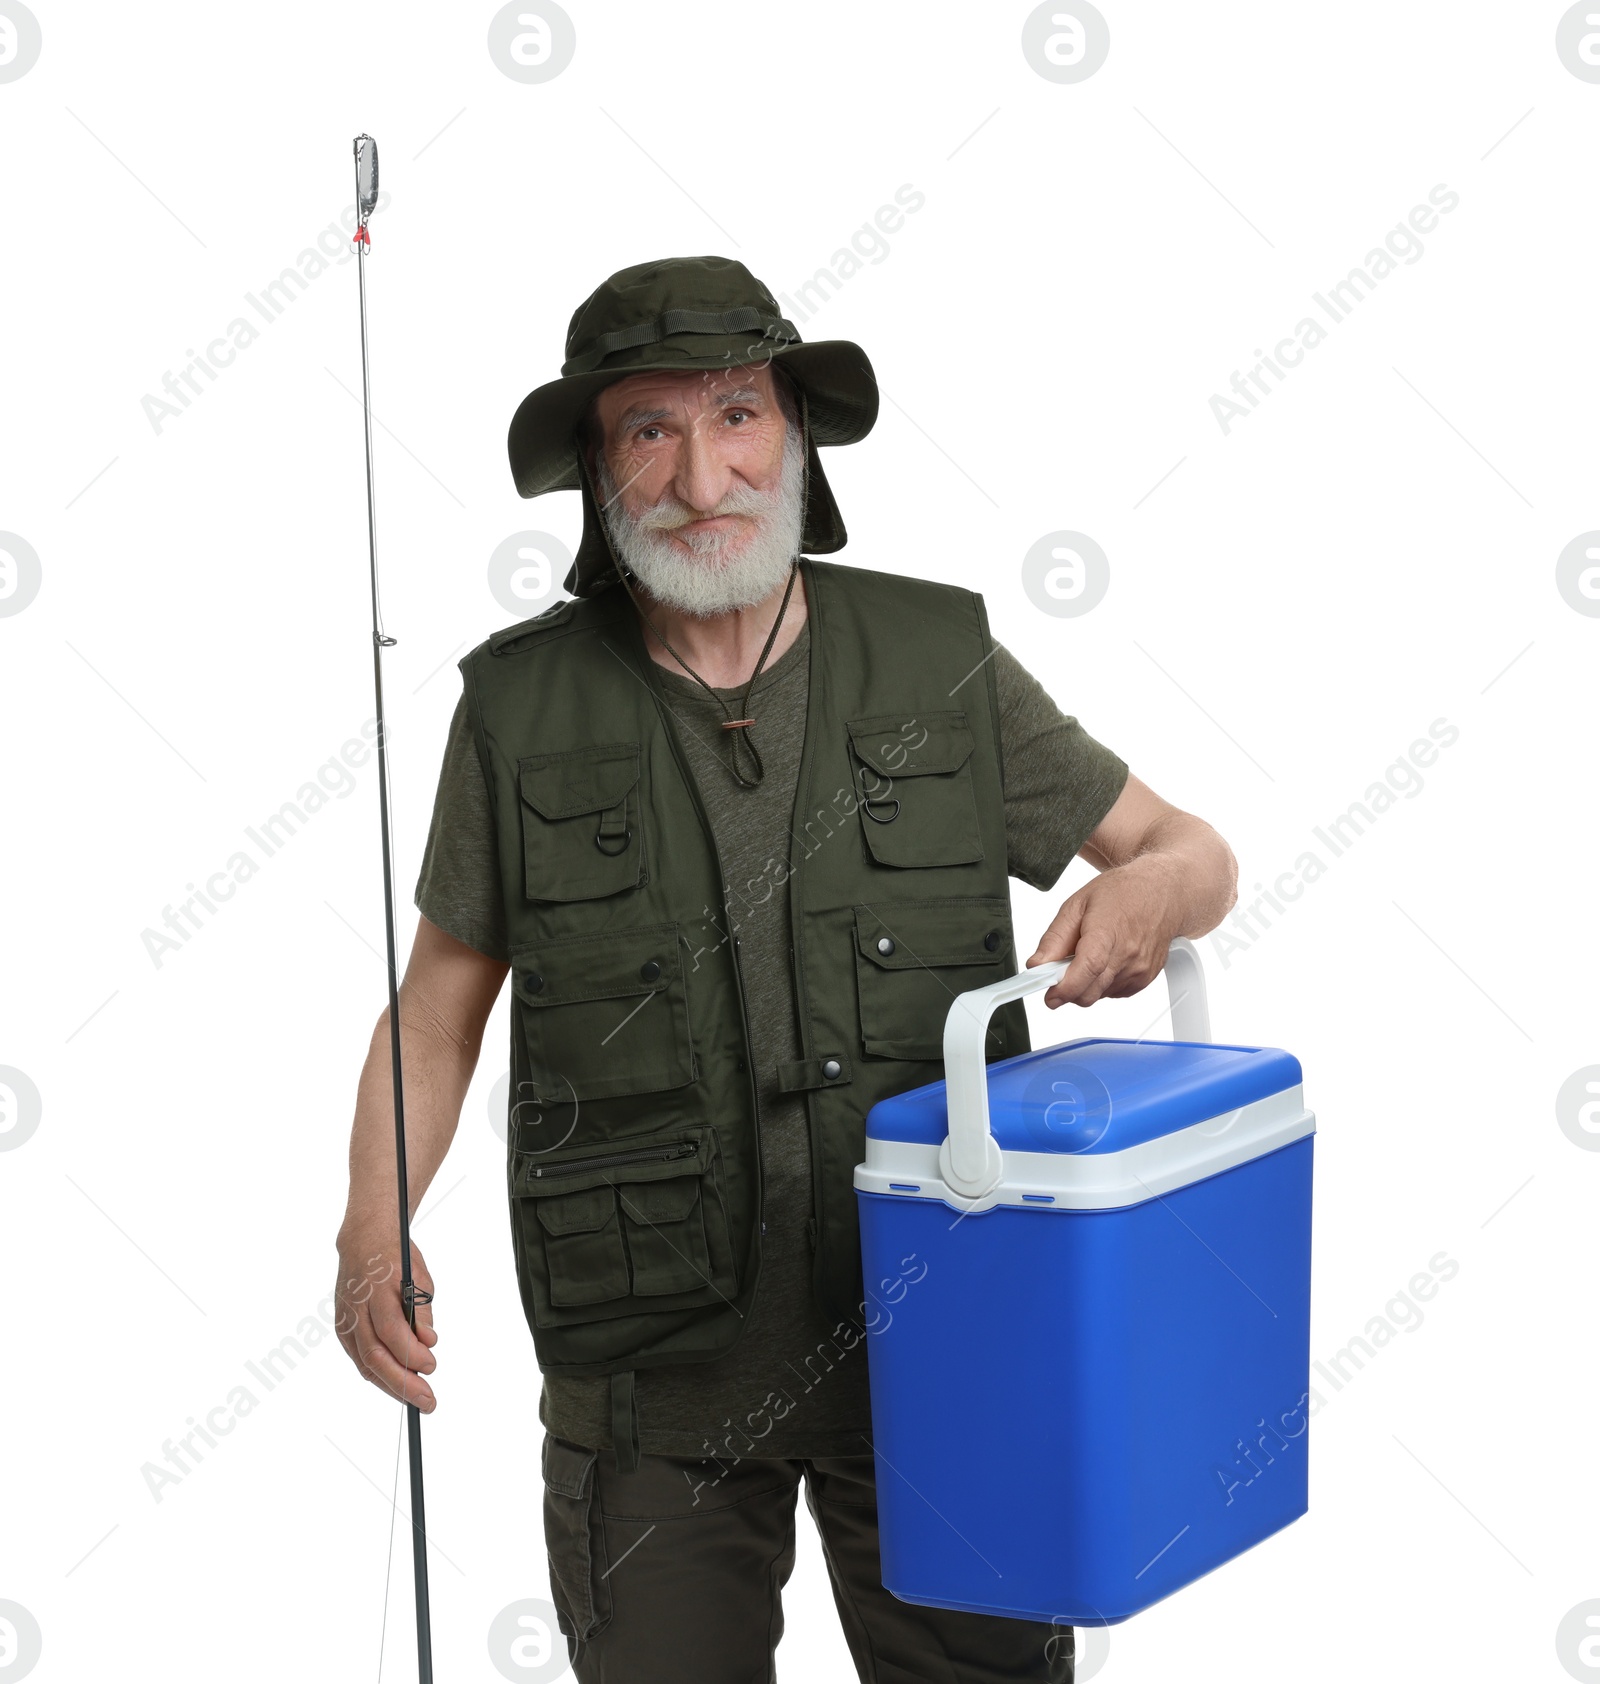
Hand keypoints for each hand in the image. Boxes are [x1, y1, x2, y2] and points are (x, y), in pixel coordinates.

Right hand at [334, 1228, 438, 1411]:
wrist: (362, 1241)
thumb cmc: (394, 1257)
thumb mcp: (419, 1274)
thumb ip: (423, 1309)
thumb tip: (428, 1341)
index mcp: (377, 1289)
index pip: (391, 1329)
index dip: (411, 1352)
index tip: (431, 1365)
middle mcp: (356, 1308)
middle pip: (375, 1354)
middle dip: (403, 1383)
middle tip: (428, 1401)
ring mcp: (345, 1320)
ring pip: (365, 1363)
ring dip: (391, 1386)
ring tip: (417, 1400)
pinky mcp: (342, 1329)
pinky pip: (359, 1359)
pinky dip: (379, 1375)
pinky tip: (397, 1386)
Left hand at [1025, 855, 1181, 1009]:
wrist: (1163, 892)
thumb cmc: (1123, 892)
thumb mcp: (1077, 905)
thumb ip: (1054, 939)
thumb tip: (1036, 965)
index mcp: (1108, 933)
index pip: (1086, 971)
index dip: (1063, 989)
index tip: (1048, 994)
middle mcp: (1127, 956)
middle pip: (1089, 992)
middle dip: (1068, 988)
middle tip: (1060, 968)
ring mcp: (1139, 970)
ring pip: (1098, 995)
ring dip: (1086, 983)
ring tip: (1091, 951)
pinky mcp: (1144, 980)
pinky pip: (1112, 993)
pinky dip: (1102, 982)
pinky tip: (1107, 958)